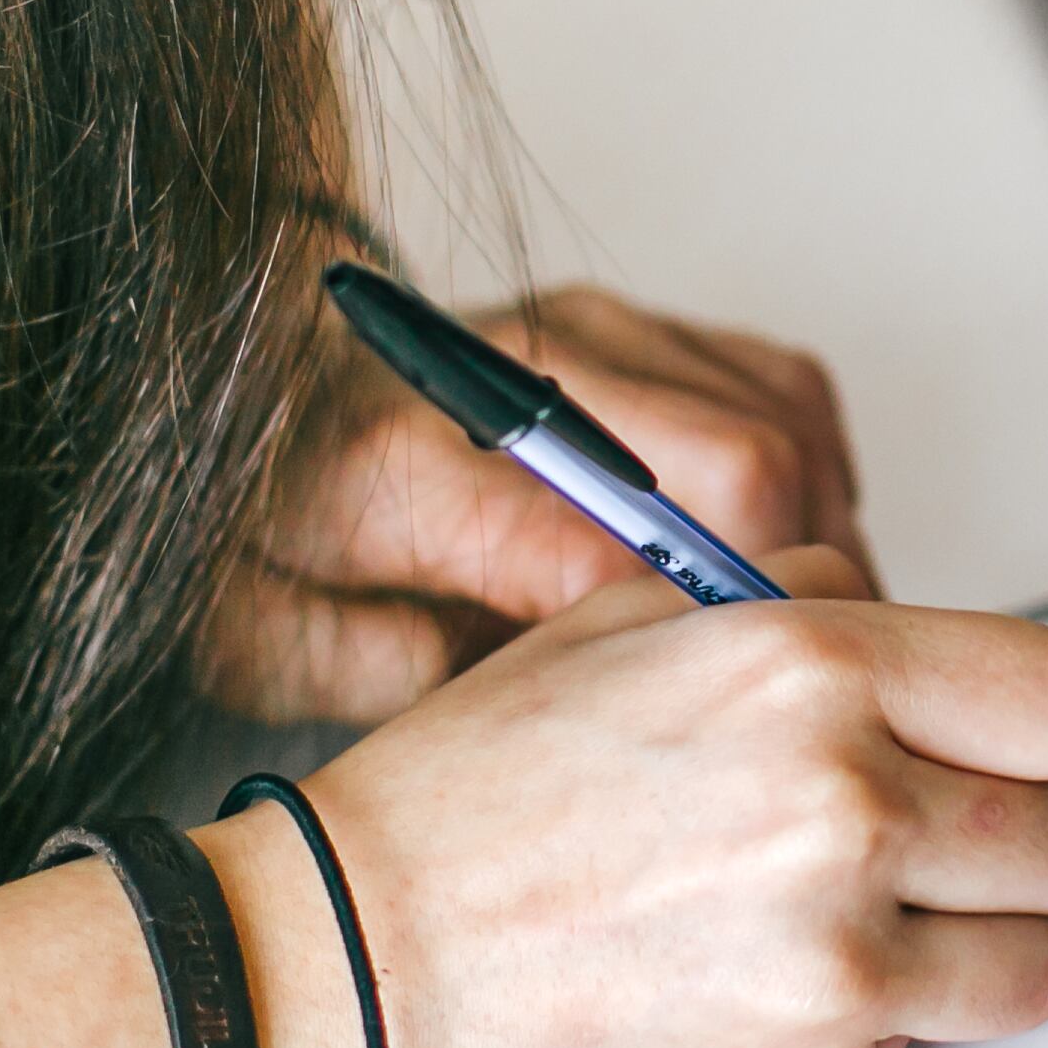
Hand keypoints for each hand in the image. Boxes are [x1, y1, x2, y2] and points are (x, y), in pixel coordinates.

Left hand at [201, 281, 871, 723]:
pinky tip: (779, 555)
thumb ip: (380, 674)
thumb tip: (524, 694)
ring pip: (785, 421)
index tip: (719, 727)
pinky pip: (784, 387)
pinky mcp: (630, 320)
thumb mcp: (257, 640)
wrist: (228, 380)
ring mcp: (584, 329)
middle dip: (790, 599)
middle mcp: (514, 368)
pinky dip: (817, 477)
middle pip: (738, 464)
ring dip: (819, 539)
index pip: (597, 551)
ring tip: (792, 642)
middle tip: (791, 703)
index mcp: (402, 456)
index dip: (688, 649)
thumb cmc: (248, 530)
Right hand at [289, 549, 1047, 1047]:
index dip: (1035, 732)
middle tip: (937, 854)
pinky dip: (886, 1030)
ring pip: (1038, 961)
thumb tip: (892, 613)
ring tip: (878, 935)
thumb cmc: (460, 811)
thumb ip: (786, 608)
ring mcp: (836, 953)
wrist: (348, 984)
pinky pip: (932, 1047)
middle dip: (1015, 845)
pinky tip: (779, 997)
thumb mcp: (613, 631)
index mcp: (807, 668)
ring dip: (980, 952)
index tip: (997, 753)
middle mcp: (843, 803)